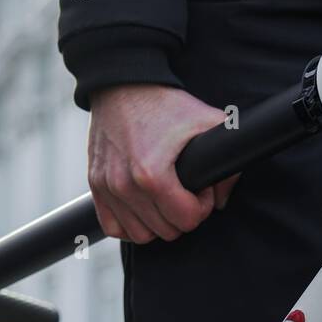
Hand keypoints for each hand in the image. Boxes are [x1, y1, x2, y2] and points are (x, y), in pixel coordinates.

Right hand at [87, 84, 238, 242]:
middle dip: (182, 214)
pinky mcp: (94, 186)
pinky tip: (144, 207)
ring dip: (158, 222)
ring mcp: (106, 187)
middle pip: (166, 231)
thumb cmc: (165, 104)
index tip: (199, 187)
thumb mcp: (207, 123)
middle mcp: (124, 185)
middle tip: (185, 190)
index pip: (187, 220)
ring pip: (141, 235)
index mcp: (152, 175)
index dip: (201, 206)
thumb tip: (221, 200)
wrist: (122, 85)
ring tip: (166, 197)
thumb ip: (227, 163)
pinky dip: (131, 224)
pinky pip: (114, 227)